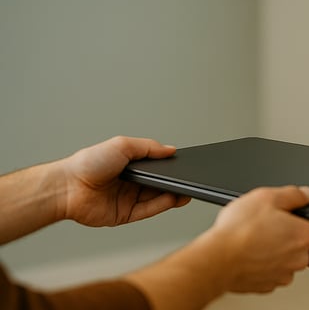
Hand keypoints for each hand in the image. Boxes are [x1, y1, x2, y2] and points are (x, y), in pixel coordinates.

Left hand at [59, 136, 189, 226]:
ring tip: (187, 190)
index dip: (170, 166)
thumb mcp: (122, 145)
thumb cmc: (88, 163)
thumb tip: (171, 149)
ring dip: (173, 194)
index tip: (185, 165)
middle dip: (175, 182)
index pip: (156, 166)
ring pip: (158, 197)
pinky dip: (163, 205)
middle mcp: (131, 182)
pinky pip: (149, 210)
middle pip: (160, 183)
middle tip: (190, 180)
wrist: (68, 187)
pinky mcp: (125, 215)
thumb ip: (149, 147)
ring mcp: (128, 199)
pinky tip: (173, 199)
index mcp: (130, 164)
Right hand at [205, 185, 308, 292]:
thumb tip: (306, 194)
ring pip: (287, 258)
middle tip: (270, 224)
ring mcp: (282, 274)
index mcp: (304, 236)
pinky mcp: (266, 285)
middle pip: (304, 244)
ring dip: (276, 250)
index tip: (306, 218)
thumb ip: (293, 194)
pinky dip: (263, 263)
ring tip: (256, 238)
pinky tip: (250, 253)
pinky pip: (271, 271)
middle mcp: (297, 259)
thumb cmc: (239, 231)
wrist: (216, 260)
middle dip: (291, 234)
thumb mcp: (267, 196)